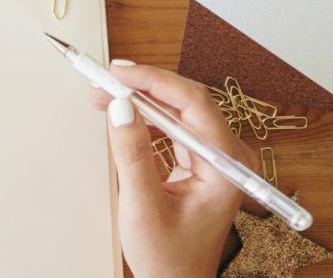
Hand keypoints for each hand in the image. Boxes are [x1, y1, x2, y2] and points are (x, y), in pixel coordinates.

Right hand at [90, 60, 254, 277]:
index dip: (154, 82)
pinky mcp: (201, 162)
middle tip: (104, 79)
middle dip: (144, 87)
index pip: (195, 104)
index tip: (119, 73)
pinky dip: (147, 117)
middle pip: (188, 101)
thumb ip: (132, 154)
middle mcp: (228, 157)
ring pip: (180, 111)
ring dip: (142, 100)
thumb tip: (120, 107)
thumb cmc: (168, 259)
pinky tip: (123, 113)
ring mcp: (216, 159)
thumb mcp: (143, 207)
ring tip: (104, 95)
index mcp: (226, 167)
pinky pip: (175, 127)